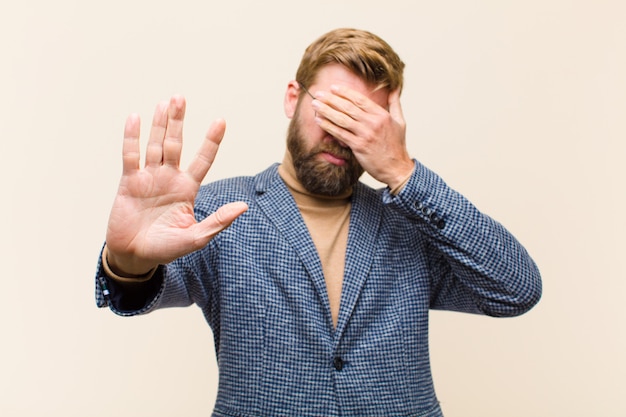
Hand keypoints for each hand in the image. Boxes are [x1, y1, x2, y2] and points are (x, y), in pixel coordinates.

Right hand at [105, 96, 247, 275]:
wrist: (135, 256)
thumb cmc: (166, 248)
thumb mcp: (196, 237)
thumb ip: (218, 221)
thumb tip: (243, 206)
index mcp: (187, 189)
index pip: (202, 159)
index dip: (211, 141)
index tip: (220, 121)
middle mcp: (169, 178)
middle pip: (176, 143)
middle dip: (178, 121)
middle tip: (180, 97)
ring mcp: (149, 177)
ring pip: (155, 144)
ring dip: (159, 123)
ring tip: (165, 102)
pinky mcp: (129, 182)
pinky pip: (131, 155)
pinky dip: (132, 137)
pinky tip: (135, 118)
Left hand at [311, 85, 413, 188]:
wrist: (396, 168)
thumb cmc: (397, 145)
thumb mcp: (400, 121)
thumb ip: (395, 103)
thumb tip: (394, 87)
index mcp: (381, 115)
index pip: (360, 99)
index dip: (345, 92)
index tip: (333, 88)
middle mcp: (373, 123)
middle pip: (348, 107)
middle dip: (331, 99)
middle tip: (319, 94)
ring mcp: (365, 135)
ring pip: (342, 119)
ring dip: (326, 110)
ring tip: (315, 104)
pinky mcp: (359, 146)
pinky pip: (340, 134)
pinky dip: (328, 126)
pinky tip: (319, 120)